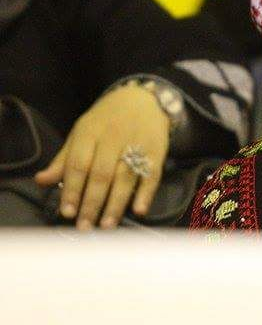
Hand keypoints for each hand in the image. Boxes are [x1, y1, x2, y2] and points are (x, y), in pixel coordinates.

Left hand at [34, 83, 170, 229]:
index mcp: (90, 132)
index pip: (78, 164)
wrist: (144, 99)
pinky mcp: (158, 150)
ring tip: (106, 225)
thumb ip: (64, 159)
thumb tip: (41, 181)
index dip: (72, 190)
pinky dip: (146, 193)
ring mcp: (138, 143)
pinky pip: (152, 174)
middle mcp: (114, 137)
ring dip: (116, 204)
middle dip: (92, 203)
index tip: (67, 212)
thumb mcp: (82, 132)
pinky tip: (139, 210)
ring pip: (125, 177)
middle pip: (101, 174)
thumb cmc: (107, 119)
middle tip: (84, 226)